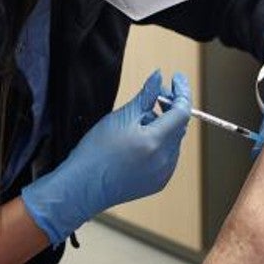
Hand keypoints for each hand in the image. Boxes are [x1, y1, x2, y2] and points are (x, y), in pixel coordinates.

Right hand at [21, 71, 190, 243]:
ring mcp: (162, 174)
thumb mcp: (120, 117)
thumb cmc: (96, 151)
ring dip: (164, 125)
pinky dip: (160, 142)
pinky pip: (167, 156)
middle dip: (171, 106)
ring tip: (139, 118)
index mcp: (156, 142)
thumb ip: (145, 96)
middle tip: (157, 92)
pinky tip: (140, 138)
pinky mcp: (157, 183)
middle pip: (179, 126)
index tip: (176, 77)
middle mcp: (165, 160)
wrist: (81, 188)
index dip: (181, 91)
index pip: (182, 111)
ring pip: (173, 140)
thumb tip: (159, 76)